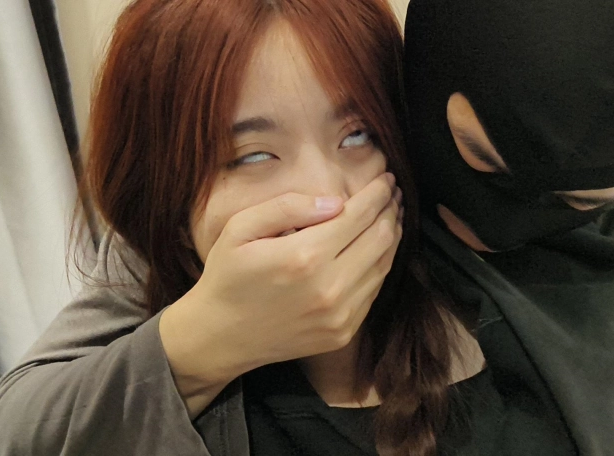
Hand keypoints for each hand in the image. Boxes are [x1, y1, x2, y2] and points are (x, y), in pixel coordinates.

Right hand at [159, 173, 401, 415]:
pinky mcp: (343, 332)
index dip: (378, 193)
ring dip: (392, 236)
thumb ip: (287, 207)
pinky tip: (374, 249)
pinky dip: (380, 265)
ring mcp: (340, 314)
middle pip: (381, 238)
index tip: (387, 179)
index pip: (359, 215)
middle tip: (392, 193)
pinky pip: (374, 291)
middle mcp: (329, 287)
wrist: (221, 337)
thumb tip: (335, 202)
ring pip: (384, 265)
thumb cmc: (228, 277)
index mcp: (304, 256)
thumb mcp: (241, 229)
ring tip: (390, 216)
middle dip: (391, 210)